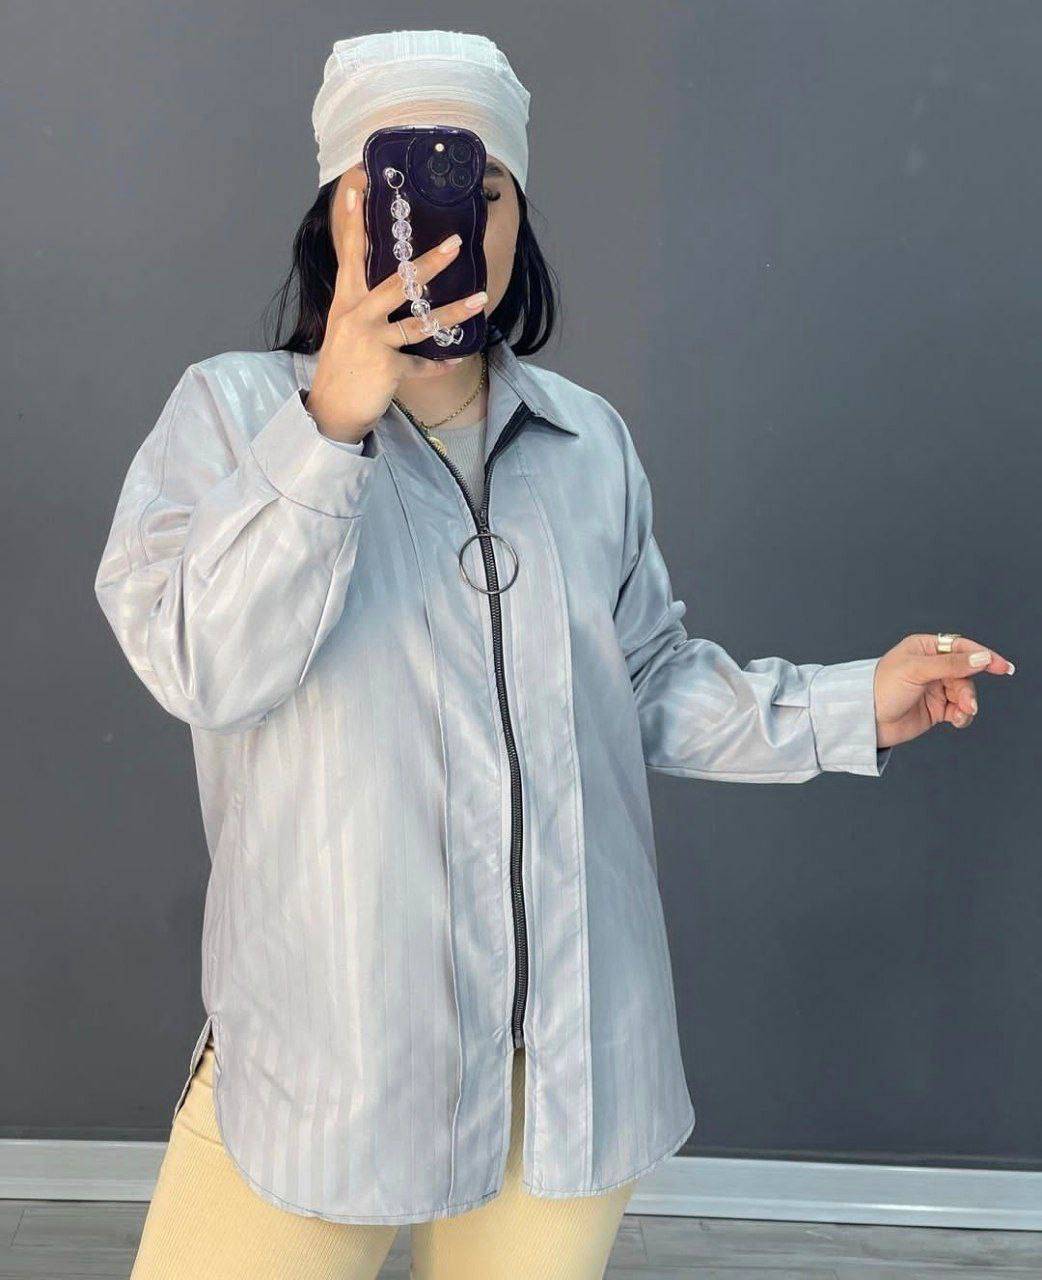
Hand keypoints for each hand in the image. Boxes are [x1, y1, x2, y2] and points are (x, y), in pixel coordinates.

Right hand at [304, 183, 489, 442]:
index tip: (358, 186)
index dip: (353, 221)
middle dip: (428, 263)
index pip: (350, 254)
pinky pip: (422, 365)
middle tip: (456, 243)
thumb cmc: (342, 365)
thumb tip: (396, 282)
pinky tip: (459, 358)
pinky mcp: (386, 368)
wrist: (331, 409)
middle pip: (397, 284)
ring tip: (481, 299)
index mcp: (347, 301)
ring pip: (420, 324)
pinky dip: (440, 364)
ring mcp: (372, 342)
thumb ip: (366, 302)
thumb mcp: (346, 327)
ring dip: (454, 313)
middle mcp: (358, 316)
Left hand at [873, 633, 1014, 747]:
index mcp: (924, 648)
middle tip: (968, 703)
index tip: (1002, 667)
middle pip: (965, 673)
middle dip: (969, 689)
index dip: (983, 656)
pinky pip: (959, 710)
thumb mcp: (916, 670)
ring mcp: (934, 688)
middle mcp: (931, 666)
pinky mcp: (935, 709)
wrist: (866, 720)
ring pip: (964, 692)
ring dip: (967, 703)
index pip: (961, 647)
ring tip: (961, 713)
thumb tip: (982, 658)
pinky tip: (958, 720)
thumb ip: (950, 664)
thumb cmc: (882, 688)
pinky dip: (963, 715)